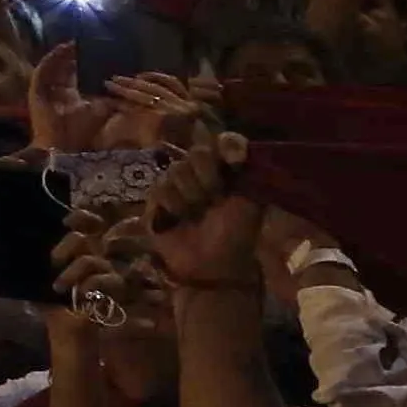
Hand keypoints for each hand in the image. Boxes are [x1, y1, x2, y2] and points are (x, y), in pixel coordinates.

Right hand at [143, 143, 265, 293]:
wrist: (212, 264)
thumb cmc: (235, 234)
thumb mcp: (250, 202)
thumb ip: (247, 171)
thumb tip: (236, 144)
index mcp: (225, 171)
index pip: (223, 142)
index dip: (227, 146)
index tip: (235, 160)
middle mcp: (200, 173)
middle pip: (198, 153)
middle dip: (209, 177)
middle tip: (215, 198)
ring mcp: (176, 185)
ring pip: (177, 170)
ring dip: (190, 194)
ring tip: (196, 213)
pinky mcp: (155, 200)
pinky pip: (160, 188)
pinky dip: (172, 205)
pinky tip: (178, 219)